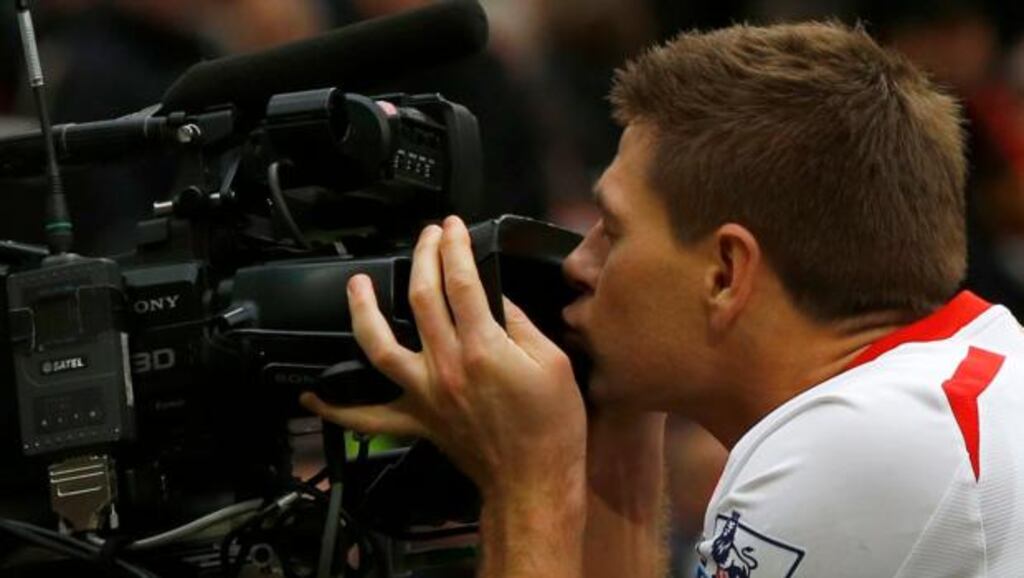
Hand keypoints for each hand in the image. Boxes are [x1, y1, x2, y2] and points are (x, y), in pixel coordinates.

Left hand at [300, 216, 586, 498]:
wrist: (533, 480)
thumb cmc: (551, 426)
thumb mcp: (553, 363)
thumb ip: (520, 324)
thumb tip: (495, 297)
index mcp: (484, 348)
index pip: (461, 281)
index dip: (455, 247)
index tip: (453, 228)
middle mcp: (446, 366)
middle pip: (420, 299)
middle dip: (422, 257)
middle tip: (427, 236)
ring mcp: (424, 393)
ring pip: (379, 346)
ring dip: (363, 311)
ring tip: (357, 284)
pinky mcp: (416, 420)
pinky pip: (367, 416)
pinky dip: (336, 408)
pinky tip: (314, 393)